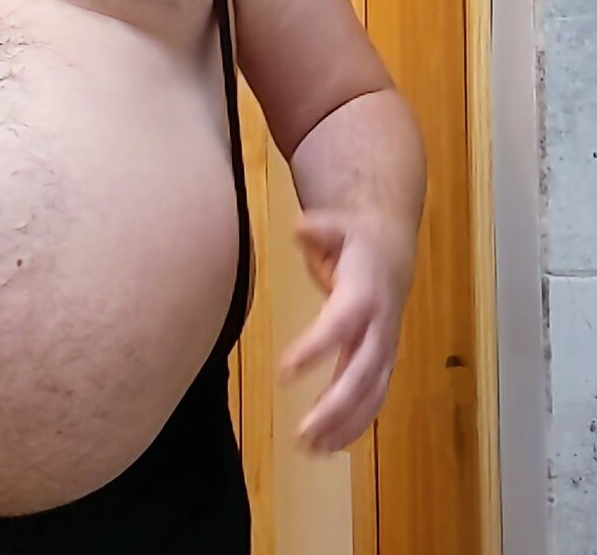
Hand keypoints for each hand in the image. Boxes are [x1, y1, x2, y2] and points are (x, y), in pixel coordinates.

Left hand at [279, 210, 414, 452]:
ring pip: (370, 394)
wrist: (390, 252)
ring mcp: (384, 349)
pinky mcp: (381, 364)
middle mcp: (379, 327)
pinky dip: (354, 426)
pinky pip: (373, 400)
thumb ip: (318, 230)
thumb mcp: (335, 226)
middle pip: (361, 372)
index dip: (316, 348)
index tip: (284, 372)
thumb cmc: (354, 242)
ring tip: (310, 448)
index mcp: (364, 293)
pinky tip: (327, 447)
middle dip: (334, 405)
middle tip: (302, 431)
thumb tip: (301, 228)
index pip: (341, 324)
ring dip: (343, 424)